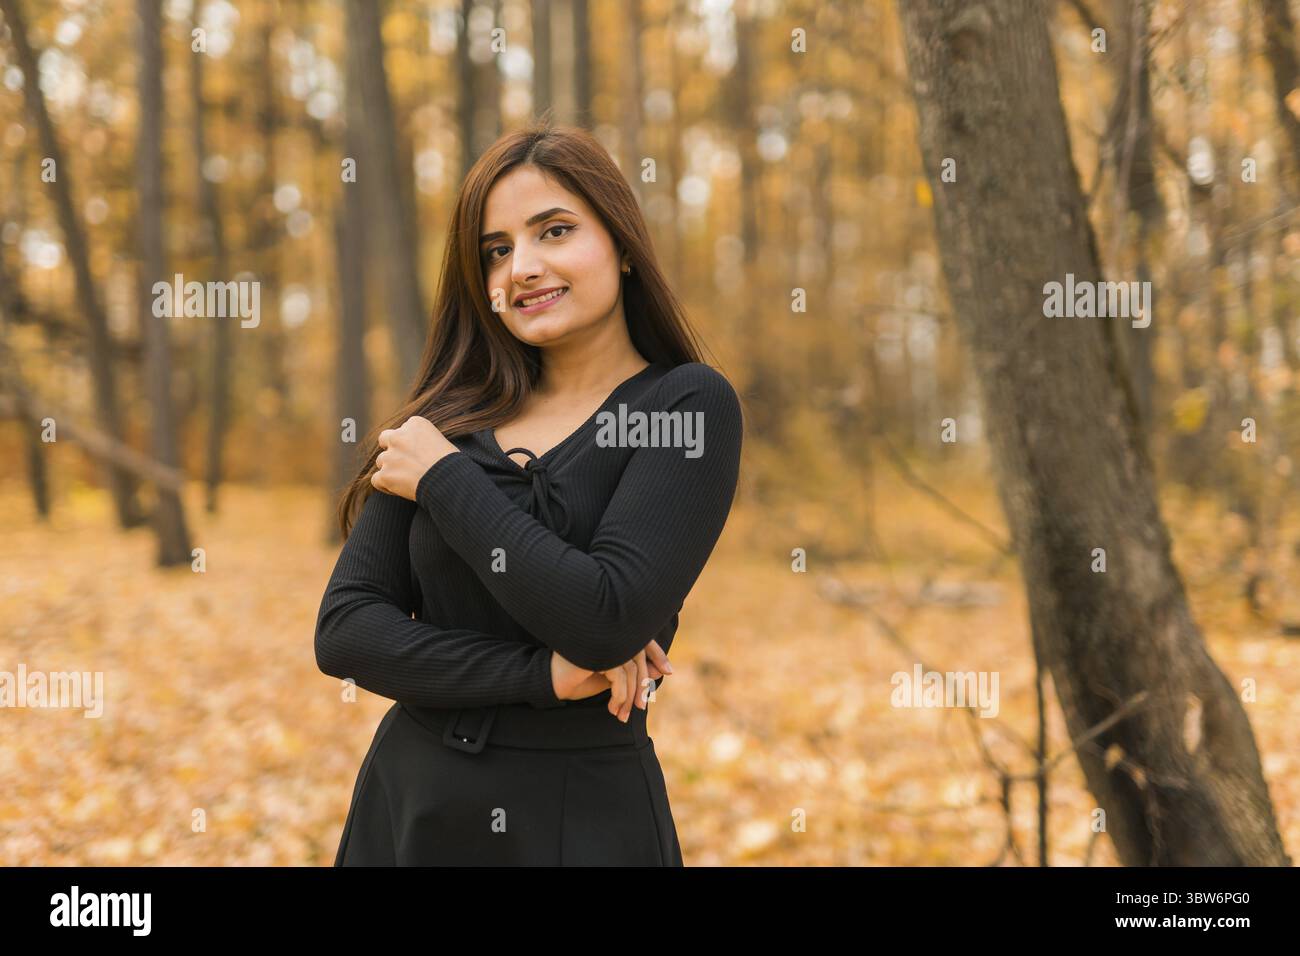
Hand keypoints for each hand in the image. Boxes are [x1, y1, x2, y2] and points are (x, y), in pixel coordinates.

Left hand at [372, 416, 457, 500]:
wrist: (449, 480)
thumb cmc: (452, 464)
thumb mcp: (441, 441)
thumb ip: (424, 440)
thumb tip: (417, 452)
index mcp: (415, 424)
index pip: (404, 430)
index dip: (409, 443)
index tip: (418, 454)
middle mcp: (398, 436)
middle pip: (385, 439)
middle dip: (391, 449)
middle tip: (403, 462)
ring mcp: (390, 456)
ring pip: (381, 461)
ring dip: (390, 469)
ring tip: (407, 480)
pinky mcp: (385, 475)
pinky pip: (377, 480)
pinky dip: (385, 485)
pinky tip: (398, 489)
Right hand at [550, 640, 671, 720]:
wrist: (550, 683)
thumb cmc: (579, 678)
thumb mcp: (611, 677)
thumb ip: (633, 672)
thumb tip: (662, 670)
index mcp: (613, 634)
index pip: (642, 640)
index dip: (657, 654)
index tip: (668, 672)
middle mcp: (608, 633)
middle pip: (638, 657)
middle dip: (643, 684)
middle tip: (642, 707)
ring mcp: (600, 642)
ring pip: (629, 669)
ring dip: (629, 696)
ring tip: (622, 715)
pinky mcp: (594, 654)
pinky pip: (618, 676)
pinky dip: (619, 695)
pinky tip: (613, 708)